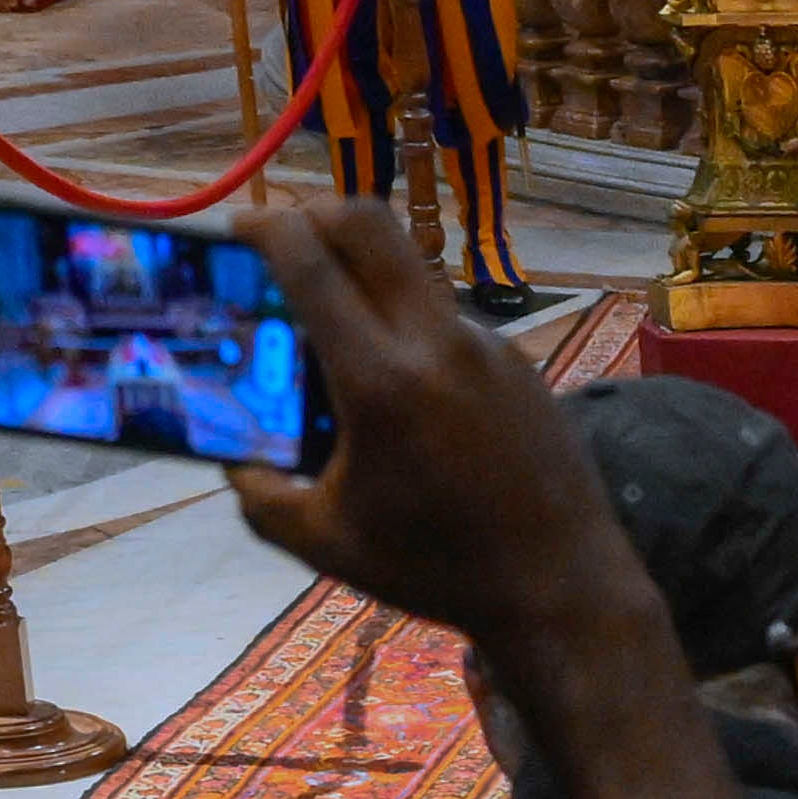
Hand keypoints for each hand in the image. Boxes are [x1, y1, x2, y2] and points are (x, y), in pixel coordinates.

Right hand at [230, 192, 636, 643]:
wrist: (563, 587)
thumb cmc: (439, 571)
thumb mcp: (328, 544)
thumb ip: (262, 498)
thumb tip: (235, 461)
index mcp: (380, 382)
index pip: (312, 262)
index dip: (265, 226)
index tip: (239, 223)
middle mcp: (436, 344)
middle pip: (370, 224)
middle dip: (316, 211)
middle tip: (286, 236)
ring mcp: (487, 346)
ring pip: (413, 271)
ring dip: (366, 272)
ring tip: (338, 322)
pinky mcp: (520, 362)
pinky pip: (449, 319)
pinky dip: (410, 324)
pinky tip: (402, 383)